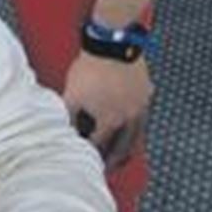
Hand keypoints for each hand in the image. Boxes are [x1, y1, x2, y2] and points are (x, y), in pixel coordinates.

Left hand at [62, 51, 153, 169]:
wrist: (111, 43)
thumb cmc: (90, 68)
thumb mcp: (72, 95)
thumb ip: (68, 117)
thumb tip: (63, 132)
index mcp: (110, 121)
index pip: (99, 146)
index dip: (91, 155)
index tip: (86, 162)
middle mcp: (130, 117)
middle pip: (123, 147)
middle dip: (114, 160)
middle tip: (108, 169)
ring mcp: (141, 105)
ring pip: (137, 134)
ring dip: (128, 146)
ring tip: (122, 154)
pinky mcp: (147, 92)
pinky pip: (143, 116)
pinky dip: (137, 125)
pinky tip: (132, 126)